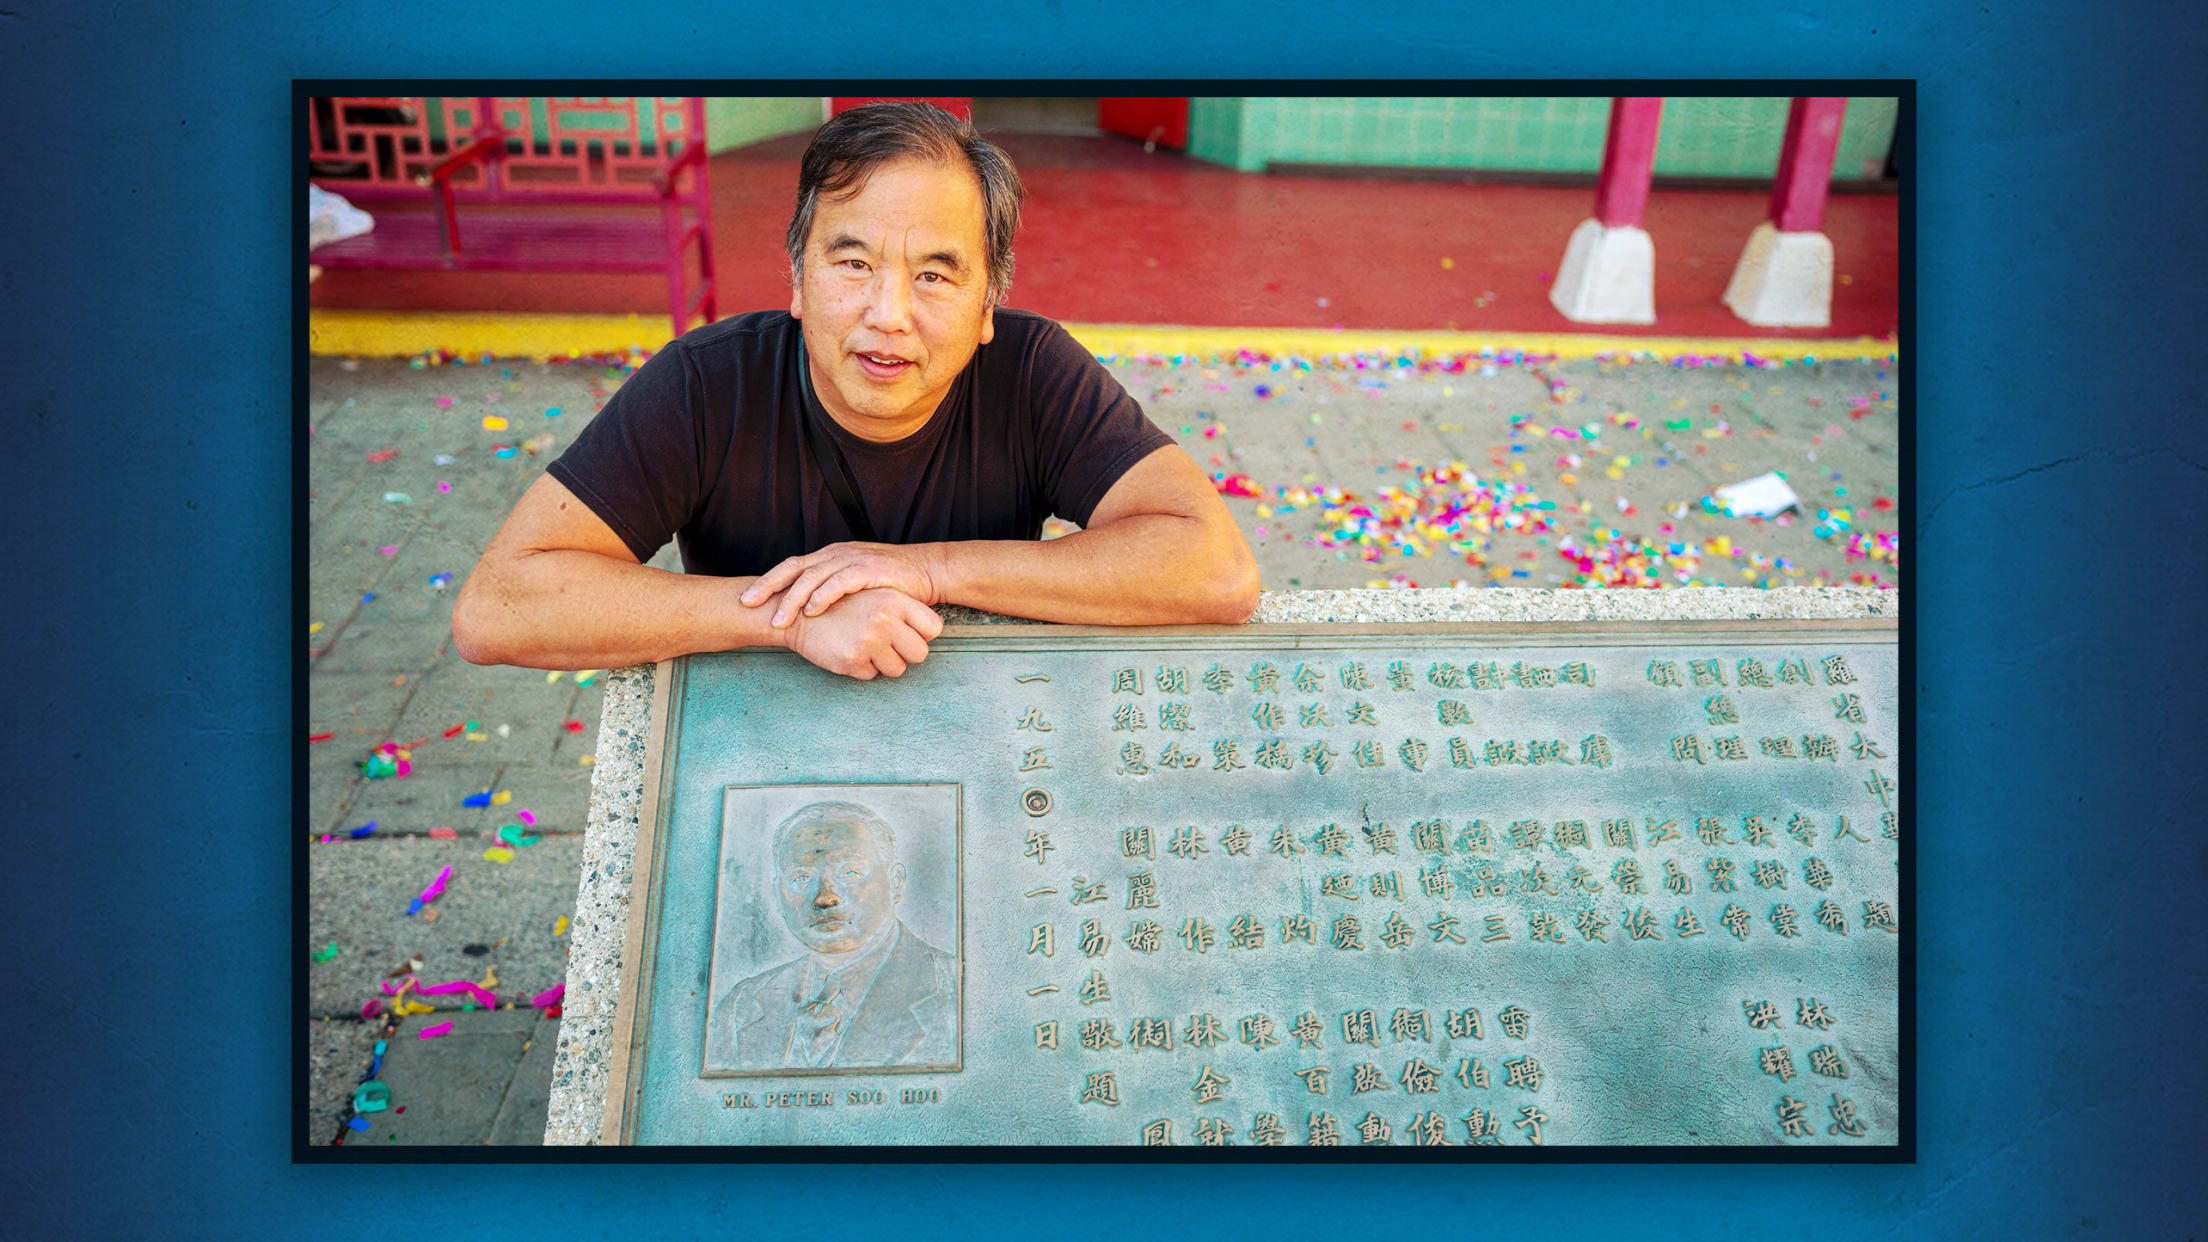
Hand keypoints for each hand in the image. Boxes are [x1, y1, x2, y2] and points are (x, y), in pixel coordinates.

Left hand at [740, 542, 945, 627]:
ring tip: (779, 619)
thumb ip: (833, 592)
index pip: (792, 566)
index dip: (767, 581)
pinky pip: (841, 582)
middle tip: (749, 605)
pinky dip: (824, 596)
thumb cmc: (891, 584)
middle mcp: (837, 554)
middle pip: (794, 568)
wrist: (928, 572)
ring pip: (813, 576)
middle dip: (769, 587)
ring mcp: (853, 559)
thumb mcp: (856, 585)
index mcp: (830, 557)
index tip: (747, 600)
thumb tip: (807, 612)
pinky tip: (812, 611)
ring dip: (793, 599)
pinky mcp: (870, 569)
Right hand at [778, 586, 943, 679]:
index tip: (909, 634)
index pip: (934, 627)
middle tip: (888, 646)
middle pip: (920, 653)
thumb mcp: (872, 594)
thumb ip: (901, 608)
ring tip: (866, 646)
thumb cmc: (840, 605)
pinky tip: (849, 651)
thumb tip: (930, 630)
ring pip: (898, 669)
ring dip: (884, 663)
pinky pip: (872, 675)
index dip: (922, 634)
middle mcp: (884, 619)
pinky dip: (862, 667)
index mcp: (893, 599)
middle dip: (905, 653)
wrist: (796, 614)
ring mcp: (868, 641)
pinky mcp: (852, 660)